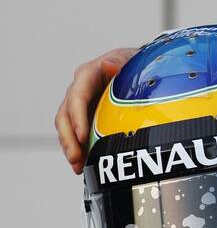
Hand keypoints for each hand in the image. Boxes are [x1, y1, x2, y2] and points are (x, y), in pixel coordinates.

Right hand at [54, 47, 138, 172]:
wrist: (139, 73)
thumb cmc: (135, 65)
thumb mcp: (131, 60)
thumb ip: (119, 62)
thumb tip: (108, 65)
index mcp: (88, 75)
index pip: (77, 96)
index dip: (77, 117)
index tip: (82, 136)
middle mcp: (79, 90)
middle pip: (65, 116)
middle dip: (69, 139)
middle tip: (76, 158)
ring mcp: (79, 106)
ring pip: (66, 128)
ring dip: (70, 148)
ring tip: (78, 167)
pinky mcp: (84, 119)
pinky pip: (75, 136)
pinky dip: (77, 150)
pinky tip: (83, 166)